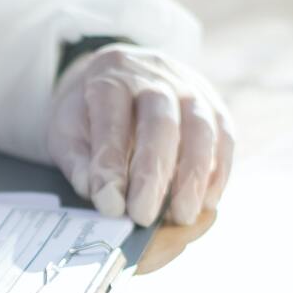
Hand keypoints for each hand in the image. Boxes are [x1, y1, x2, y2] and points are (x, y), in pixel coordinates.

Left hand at [47, 44, 233, 226]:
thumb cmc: (91, 113)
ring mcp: (191, 88)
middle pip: (161, 123)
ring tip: (181, 216)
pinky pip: (225, 139)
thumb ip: (77, 161)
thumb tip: (96, 192)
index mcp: (111, 78)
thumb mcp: (67, 129)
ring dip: (193, 178)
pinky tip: (206, 203)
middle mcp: (155, 76)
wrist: (122, 77)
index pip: (112, 121)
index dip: (111, 164)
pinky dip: (217, 173)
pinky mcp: (215, 107)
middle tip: (143, 216)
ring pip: (201, 129)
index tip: (110, 205)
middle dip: (153, 174)